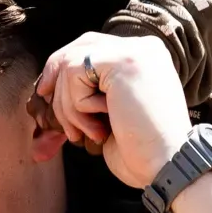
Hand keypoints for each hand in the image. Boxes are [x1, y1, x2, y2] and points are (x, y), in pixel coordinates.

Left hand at [43, 34, 190, 189]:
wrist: (168, 166)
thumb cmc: (142, 151)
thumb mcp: (111, 115)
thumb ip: (89, 92)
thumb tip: (43, 89)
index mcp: (144, 57)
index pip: (93, 47)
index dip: (63, 67)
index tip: (45, 91)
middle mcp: (142, 48)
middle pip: (80, 46)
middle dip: (55, 76)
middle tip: (44, 101)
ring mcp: (134, 51)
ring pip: (71, 63)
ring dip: (67, 106)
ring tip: (89, 133)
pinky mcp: (122, 61)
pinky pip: (73, 73)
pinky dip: (76, 106)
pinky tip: (99, 127)